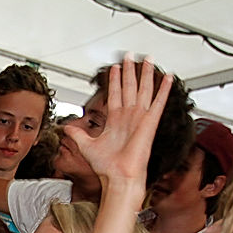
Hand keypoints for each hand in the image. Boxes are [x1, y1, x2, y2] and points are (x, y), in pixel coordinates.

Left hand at [66, 55, 172, 185]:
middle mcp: (129, 117)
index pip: (115, 94)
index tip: (115, 67)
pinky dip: (163, 89)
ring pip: (144, 90)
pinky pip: (159, 103)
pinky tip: (167, 77)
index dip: (115, 80)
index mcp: (115, 121)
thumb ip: (77, 135)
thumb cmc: (106, 167)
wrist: (117, 177)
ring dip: (145, 74)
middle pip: (130, 88)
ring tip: (148, 59)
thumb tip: (65, 128)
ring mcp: (140, 119)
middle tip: (131, 55)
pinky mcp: (150, 123)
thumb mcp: (85, 146)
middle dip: (130, 71)